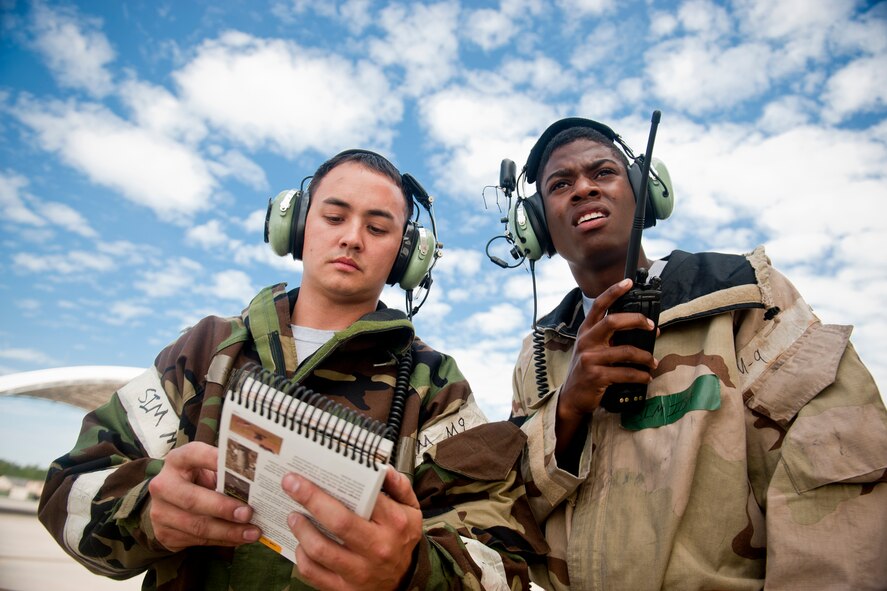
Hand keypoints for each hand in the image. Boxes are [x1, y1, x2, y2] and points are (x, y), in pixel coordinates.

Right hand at [147, 441, 260, 551]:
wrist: (168, 503)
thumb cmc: (197, 480)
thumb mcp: (206, 469)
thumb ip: (224, 473)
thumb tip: (258, 484)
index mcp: (177, 460)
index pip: (195, 454)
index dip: (215, 460)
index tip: (240, 467)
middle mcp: (163, 485)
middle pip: (193, 499)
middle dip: (223, 508)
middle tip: (248, 513)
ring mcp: (160, 512)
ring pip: (197, 525)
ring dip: (228, 531)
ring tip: (252, 532)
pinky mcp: (164, 534)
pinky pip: (198, 540)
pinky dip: (223, 540)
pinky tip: (240, 538)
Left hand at [283, 468, 422, 590]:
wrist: (405, 580)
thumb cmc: (402, 539)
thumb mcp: (411, 509)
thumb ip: (399, 486)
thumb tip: (382, 468)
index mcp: (394, 523)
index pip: (363, 499)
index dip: (334, 485)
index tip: (306, 475)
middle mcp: (378, 548)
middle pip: (338, 522)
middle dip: (310, 500)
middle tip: (291, 486)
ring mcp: (360, 571)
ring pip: (321, 549)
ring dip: (301, 529)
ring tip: (293, 516)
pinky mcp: (344, 588)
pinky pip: (313, 573)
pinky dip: (301, 556)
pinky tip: (301, 543)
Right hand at [555, 279, 657, 452]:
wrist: (572, 397)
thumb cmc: (586, 370)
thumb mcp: (591, 349)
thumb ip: (608, 337)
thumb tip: (640, 330)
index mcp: (586, 331)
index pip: (598, 305)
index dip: (613, 292)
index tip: (628, 282)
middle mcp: (586, 341)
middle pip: (612, 321)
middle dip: (636, 320)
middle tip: (652, 326)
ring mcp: (590, 358)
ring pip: (625, 351)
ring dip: (645, 356)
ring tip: (653, 361)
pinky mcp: (596, 376)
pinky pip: (625, 373)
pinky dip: (640, 375)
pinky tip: (646, 376)